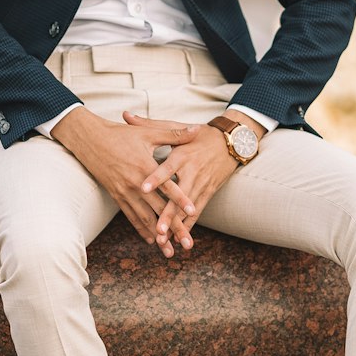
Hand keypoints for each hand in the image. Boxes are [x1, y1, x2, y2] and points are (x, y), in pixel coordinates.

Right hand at [51, 107, 199, 256]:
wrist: (89, 140)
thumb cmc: (119, 134)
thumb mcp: (147, 132)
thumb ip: (174, 133)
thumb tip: (197, 129)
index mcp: (145, 167)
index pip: (167, 186)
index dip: (181, 199)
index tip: (194, 212)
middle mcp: (136, 184)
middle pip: (159, 209)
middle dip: (174, 228)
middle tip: (188, 244)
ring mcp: (125, 192)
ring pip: (145, 218)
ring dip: (159, 236)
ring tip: (170, 252)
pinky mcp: (116, 196)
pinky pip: (130, 217)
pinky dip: (141, 229)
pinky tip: (151, 240)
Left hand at [121, 111, 242, 245]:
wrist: (230, 142)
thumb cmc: (199, 135)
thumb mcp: (176, 126)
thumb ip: (149, 124)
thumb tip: (125, 115)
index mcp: (182, 155)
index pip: (167, 168)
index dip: (155, 178)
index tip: (143, 188)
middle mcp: (192, 172)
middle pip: (178, 196)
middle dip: (169, 214)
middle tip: (158, 229)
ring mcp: (201, 185)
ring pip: (188, 209)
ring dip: (178, 226)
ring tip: (166, 241)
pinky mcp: (207, 193)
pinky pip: (197, 212)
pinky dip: (188, 226)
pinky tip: (179, 239)